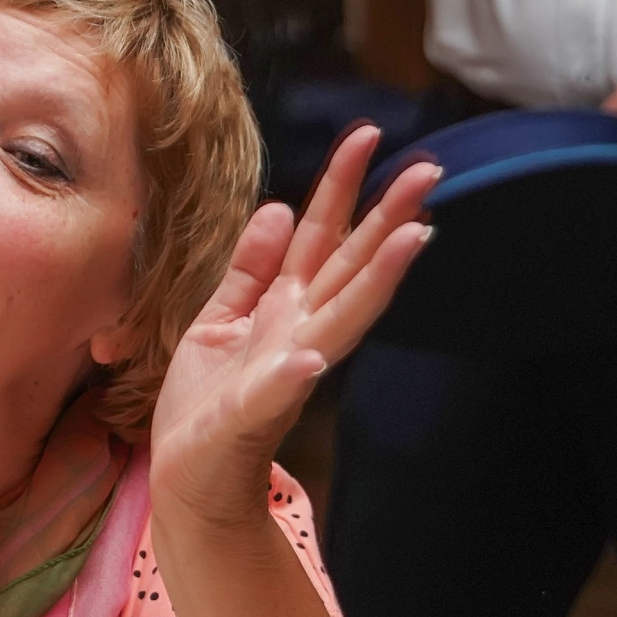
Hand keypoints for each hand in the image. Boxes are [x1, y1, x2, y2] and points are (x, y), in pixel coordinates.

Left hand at [150, 125, 434, 530]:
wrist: (187, 480)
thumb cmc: (204, 405)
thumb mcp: (218, 320)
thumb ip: (249, 270)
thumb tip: (276, 206)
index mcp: (285, 308)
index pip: (322, 236)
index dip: (343, 187)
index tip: (368, 135)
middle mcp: (298, 333)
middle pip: (350, 265)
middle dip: (387, 218)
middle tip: (429, 168)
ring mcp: (285, 372)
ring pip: (340, 315)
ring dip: (376, 279)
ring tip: (412, 237)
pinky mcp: (255, 412)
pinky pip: (278, 389)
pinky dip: (296, 372)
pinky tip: (312, 353)